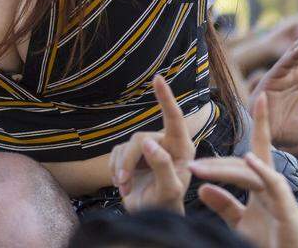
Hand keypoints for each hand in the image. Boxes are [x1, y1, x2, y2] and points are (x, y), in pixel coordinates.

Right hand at [110, 75, 193, 213]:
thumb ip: (162, 166)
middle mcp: (166, 143)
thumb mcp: (168, 190)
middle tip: (124, 183)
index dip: (165, 98)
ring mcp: (148, 148)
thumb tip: (147, 143)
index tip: (158, 79)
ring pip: (126, 146)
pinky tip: (122, 183)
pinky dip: (115, 169)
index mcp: (182, 148)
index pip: (174, 118)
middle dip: (130, 161)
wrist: (151, 217)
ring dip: (122, 169)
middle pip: (140, 139)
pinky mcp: (131, 154)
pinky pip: (115, 153)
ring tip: (126, 188)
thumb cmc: (166, 205)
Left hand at [191, 95, 297, 247]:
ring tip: (198, 169)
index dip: (256, 124)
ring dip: (222, 170)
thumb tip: (202, 189)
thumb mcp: (241, 222)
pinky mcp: (287, 206)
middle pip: (240, 163)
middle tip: (190, 167)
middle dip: (215, 164)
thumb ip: (224, 205)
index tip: (258, 97)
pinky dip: (261, 170)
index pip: (252, 150)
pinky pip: (273, 183)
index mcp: (261, 183)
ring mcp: (279, 192)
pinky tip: (249, 160)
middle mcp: (270, 182)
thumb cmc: (271, 242)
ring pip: (248, 172)